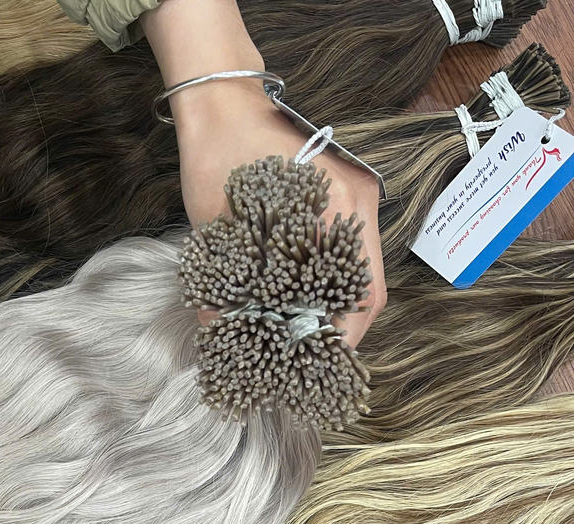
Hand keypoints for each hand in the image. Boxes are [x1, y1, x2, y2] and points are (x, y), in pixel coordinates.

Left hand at [142, 0, 385, 348]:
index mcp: (338, 208)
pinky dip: (324, 280)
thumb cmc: (218, 156)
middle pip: (366, 286)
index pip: (363, 293)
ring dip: (332, 305)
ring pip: (357, 270)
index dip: (344, 336)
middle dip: (339, 327)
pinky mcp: (338, 193)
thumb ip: (223, 286)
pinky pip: (343, 249)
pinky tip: (298, 299)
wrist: (222, 103)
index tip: (320, 362)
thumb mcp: (215, 228)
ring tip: (302, 335)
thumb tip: (222, 339)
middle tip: (309, 357)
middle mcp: (357, 201)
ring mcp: (353, 194)